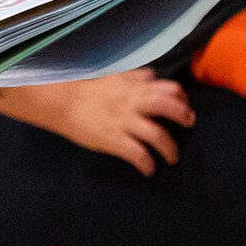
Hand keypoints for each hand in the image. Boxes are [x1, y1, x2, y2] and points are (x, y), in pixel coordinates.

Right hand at [2, 71, 194, 175]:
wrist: (58, 102)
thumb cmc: (85, 91)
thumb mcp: (111, 77)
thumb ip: (134, 77)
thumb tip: (153, 76)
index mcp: (132, 87)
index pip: (168, 88)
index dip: (181, 98)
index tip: (183, 107)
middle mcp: (131, 103)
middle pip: (167, 106)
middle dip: (183, 116)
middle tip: (188, 125)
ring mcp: (122, 122)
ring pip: (157, 135)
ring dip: (170, 149)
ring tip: (171, 158)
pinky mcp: (112, 139)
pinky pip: (137, 154)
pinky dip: (147, 164)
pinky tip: (148, 169)